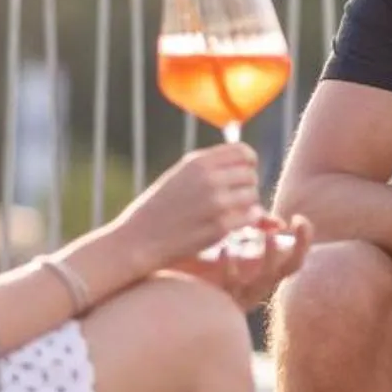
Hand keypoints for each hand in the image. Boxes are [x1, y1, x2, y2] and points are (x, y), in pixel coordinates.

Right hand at [112, 142, 265, 270]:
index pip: (244, 152)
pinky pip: (251, 218)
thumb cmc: (161, 208)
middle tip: (234, 200)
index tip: (242, 175)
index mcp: (198, 162)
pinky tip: (233, 225)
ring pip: (253, 197)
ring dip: (248, 206)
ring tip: (231, 213)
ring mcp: (215, 202)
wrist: (138, 239)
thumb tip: (252, 161)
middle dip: (247, 187)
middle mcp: (208, 178)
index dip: (249, 163)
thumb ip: (212, 168)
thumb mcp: (181, 177)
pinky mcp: (220, 226)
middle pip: (251, 175)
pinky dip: (247, 221)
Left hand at [175, 213, 311, 309]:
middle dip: (300, 246)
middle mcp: (258, 285)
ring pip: (267, 278)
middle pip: (291, 269)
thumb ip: (251, 229)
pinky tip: (224, 250)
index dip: (303, 240)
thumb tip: (277, 221)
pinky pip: (232, 286)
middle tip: (298, 222)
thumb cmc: (198, 264)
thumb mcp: (228, 243)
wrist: (168, 291)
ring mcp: (241, 294)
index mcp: (262, 273)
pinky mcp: (220, 301)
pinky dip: (231, 267)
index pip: (294, 259)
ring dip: (271, 255)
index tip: (298, 218)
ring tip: (267, 234)